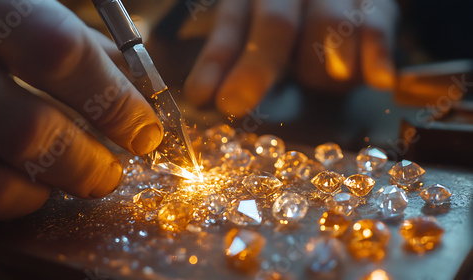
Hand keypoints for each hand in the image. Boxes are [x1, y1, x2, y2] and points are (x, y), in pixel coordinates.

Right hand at [0, 0, 162, 219]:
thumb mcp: (25, 8)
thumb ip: (82, 45)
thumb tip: (138, 92)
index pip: (60, 52)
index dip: (113, 101)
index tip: (146, 133)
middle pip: (27, 128)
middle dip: (84, 163)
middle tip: (110, 174)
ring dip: (42, 189)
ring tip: (66, 179)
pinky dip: (2, 198)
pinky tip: (22, 183)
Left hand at [184, 0, 398, 116]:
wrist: (344, 1)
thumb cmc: (296, 29)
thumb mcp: (258, 38)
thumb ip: (235, 60)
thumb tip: (202, 97)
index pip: (231, 26)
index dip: (215, 62)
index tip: (201, 96)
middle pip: (275, 25)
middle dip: (254, 68)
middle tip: (234, 103)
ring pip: (326, 28)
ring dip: (322, 71)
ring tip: (328, 78)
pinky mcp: (377, 1)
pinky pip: (376, 25)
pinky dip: (376, 54)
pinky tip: (378, 80)